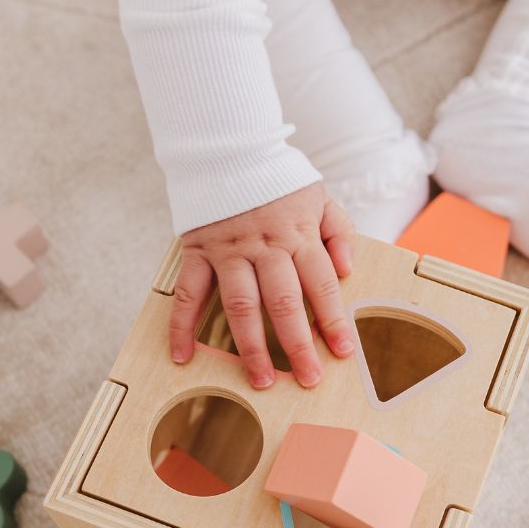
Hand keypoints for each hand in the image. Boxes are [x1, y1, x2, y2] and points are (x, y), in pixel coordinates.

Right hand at [169, 184, 355, 388]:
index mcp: (297, 234)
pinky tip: (182, 355)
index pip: (321, 283)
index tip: (343, 351)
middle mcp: (264, 246)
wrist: (228, 146)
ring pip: (240, 305)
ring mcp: (228, 251)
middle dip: (297, 344)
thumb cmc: (277, 179)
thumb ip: (337, 231)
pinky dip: (181, 326)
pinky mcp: (197, 251)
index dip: (334, 319)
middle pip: (283, 302)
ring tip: (261, 380)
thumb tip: (347, 270)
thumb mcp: (319, 196)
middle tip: (307, 378)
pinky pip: (188, 293)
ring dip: (250, 346)